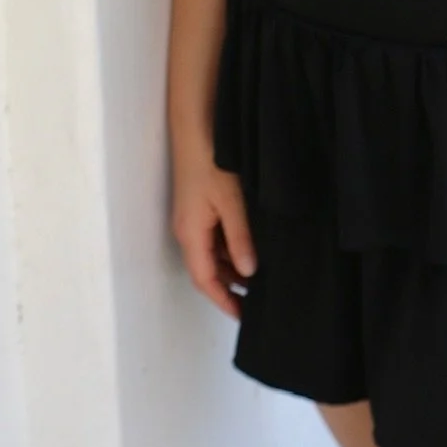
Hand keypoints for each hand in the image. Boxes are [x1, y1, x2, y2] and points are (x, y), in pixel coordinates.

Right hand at [172, 150, 257, 318]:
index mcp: (191, 235)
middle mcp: (188, 232)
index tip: (243, 316)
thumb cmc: (211, 163)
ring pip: (212, 256)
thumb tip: (248, 272)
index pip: (205, 280)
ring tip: (258, 280)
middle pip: (207, 271)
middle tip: (256, 301)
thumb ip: (240, 239)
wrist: (195, 130)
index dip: (223, 301)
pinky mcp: (199, 209)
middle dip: (229, 289)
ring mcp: (192, 220)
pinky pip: (213, 240)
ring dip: (231, 270)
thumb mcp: (231, 203)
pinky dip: (230, 251)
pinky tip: (249, 250)